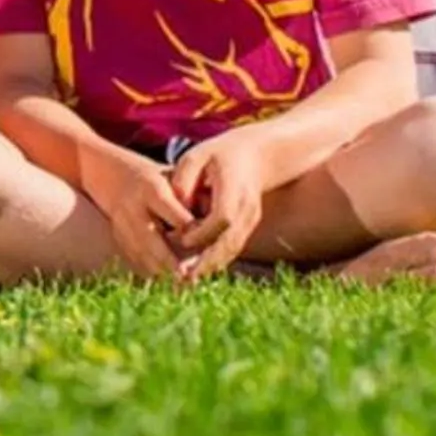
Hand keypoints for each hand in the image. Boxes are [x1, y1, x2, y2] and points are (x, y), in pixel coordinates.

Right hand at [75, 141, 196, 280]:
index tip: (207, 244)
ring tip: (181, 286)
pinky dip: (148, 272)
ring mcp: (121, 223)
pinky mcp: (115, 236)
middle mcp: (133, 206)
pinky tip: (164, 282)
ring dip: (160, 272)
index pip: (172, 213)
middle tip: (189, 279)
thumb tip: (216, 220)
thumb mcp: (169, 175)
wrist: (102, 170)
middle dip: (170, 261)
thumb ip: (191, 195)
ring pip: (141, 253)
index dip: (190, 230)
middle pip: (152, 239)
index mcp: (151, 187)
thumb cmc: (150, 175)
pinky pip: (132, 258)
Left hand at [168, 130, 269, 281]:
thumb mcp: (197, 155)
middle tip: (185, 277)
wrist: (257, 156)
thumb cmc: (219, 154)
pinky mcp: (249, 227)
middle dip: (207, 260)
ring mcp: (251, 219)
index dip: (202, 231)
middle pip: (230, 240)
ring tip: (189, 281)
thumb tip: (177, 205)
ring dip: (212, 266)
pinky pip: (233, 247)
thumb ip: (184, 178)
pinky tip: (200, 271)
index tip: (181, 239)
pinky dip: (217, 260)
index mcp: (234, 188)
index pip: (222, 217)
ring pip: (233, 248)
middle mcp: (247, 208)